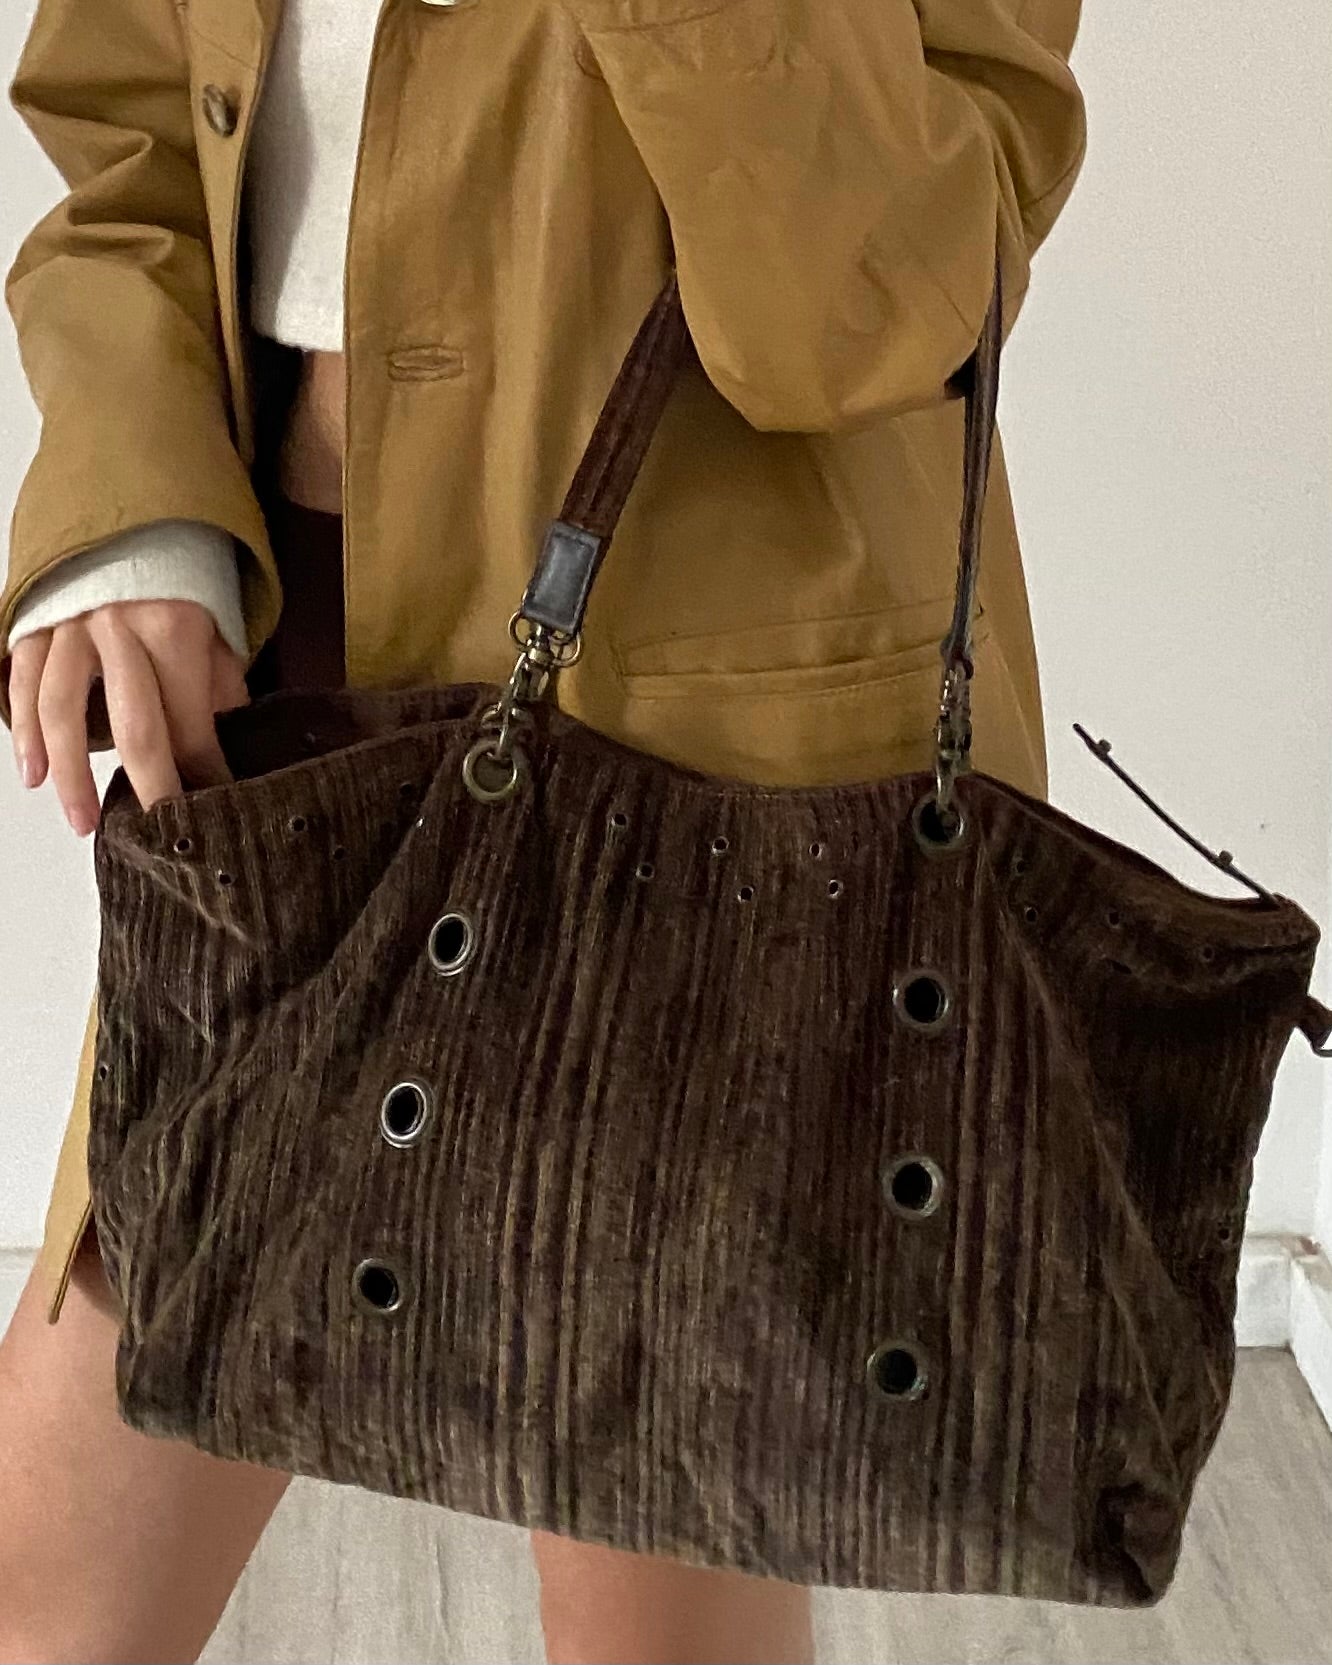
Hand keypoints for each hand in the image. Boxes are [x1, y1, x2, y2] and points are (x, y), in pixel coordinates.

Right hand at [9, 600, 249, 833]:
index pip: (191, 720)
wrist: (135, 512)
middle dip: (149, 786)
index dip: (205, 771)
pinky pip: (24, 683)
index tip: (216, 806)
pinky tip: (33, 772)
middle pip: (133, 725)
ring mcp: (70, 624)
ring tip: (81, 821)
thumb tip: (219, 750)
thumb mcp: (218, 627)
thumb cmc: (183, 580)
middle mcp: (119, 627)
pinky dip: (25, 731)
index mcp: (174, 629)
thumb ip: (219, 687)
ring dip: (71, 773)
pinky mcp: (35, 623)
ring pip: (64, 710)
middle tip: (157, 833)